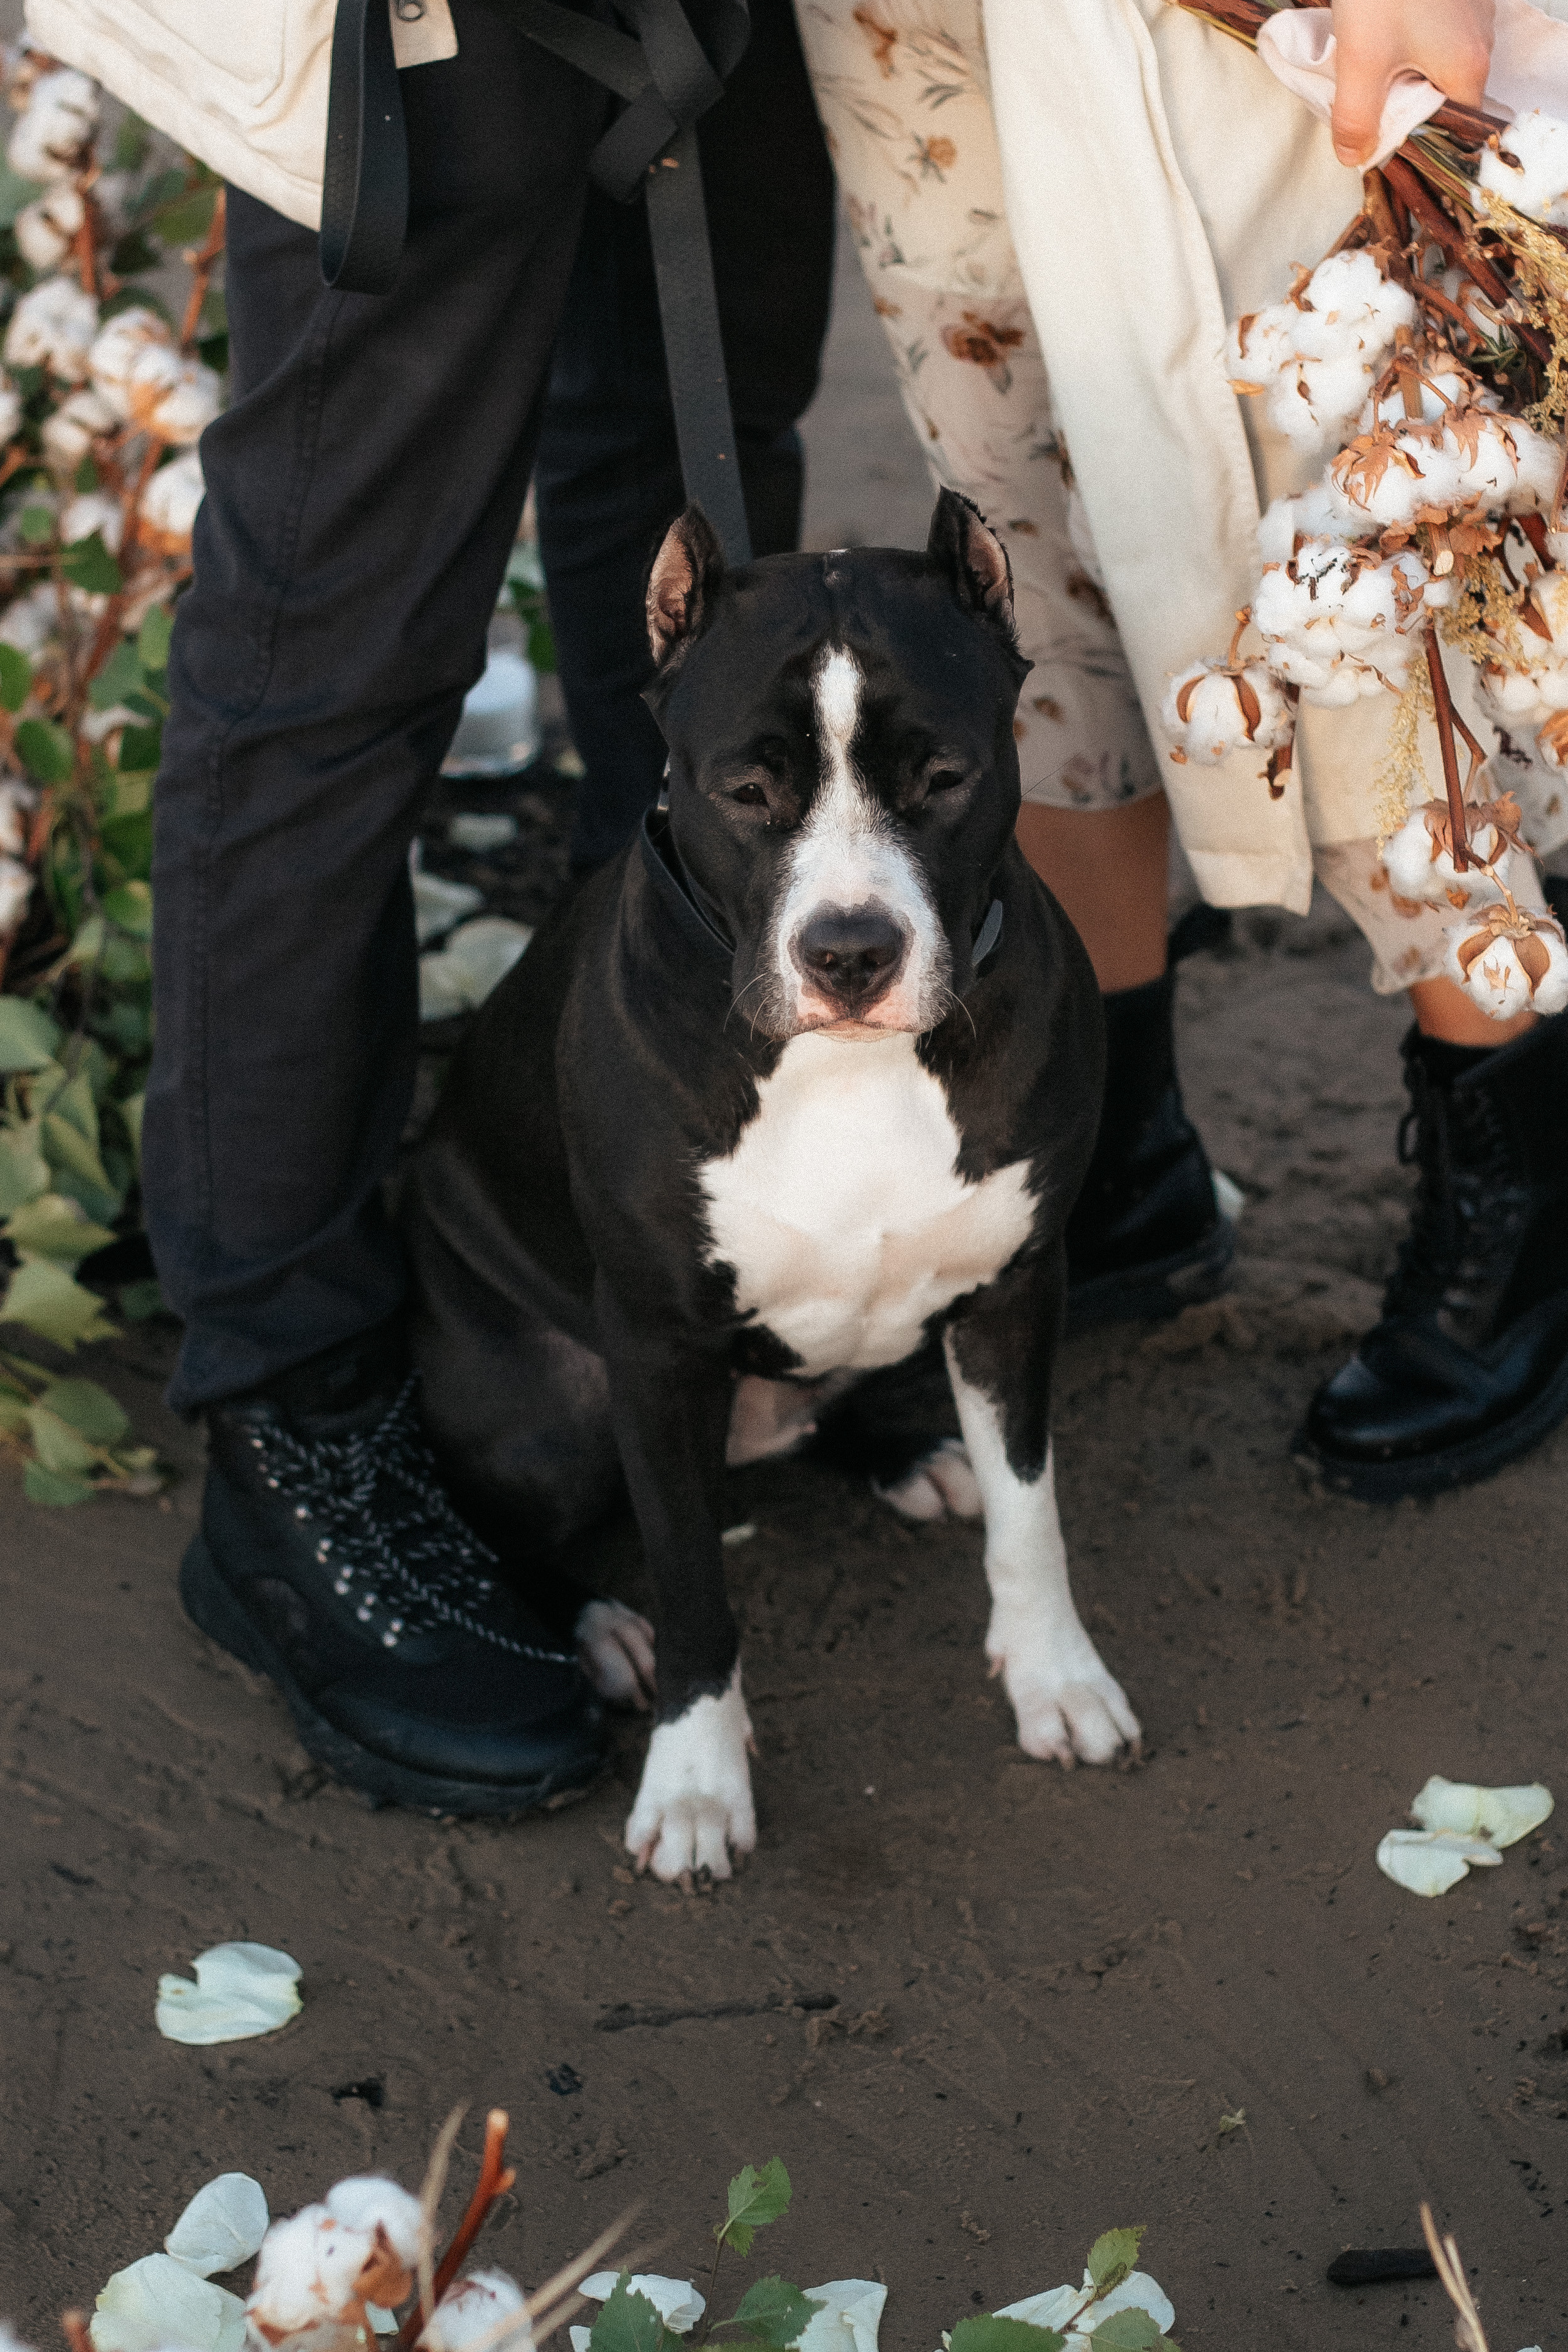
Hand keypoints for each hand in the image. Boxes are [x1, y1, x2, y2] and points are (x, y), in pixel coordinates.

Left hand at [1330, 0, 1495, 165]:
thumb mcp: (1361, 62)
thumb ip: (1357, 118)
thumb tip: (1354, 157)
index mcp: (1468, 68)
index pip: (1452, 125)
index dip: (1416, 135)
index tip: (1381, 133)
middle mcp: (1481, 41)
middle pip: (1442, 94)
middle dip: (1403, 102)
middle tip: (1366, 96)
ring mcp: (1472, 13)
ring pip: (1435, 62)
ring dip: (1401, 70)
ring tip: (1370, 59)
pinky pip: (1433, 33)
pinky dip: (1405, 40)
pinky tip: (1381, 29)